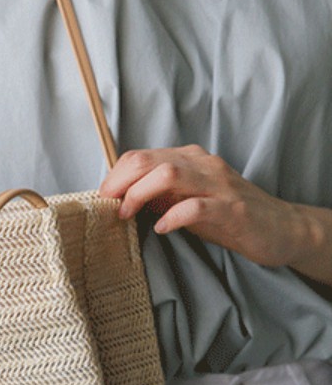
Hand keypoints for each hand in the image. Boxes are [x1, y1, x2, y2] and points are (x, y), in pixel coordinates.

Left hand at [98, 144, 302, 267]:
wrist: (281, 228)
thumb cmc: (226, 216)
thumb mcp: (184, 202)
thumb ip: (156, 196)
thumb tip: (119, 199)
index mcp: (188, 160)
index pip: (140, 156)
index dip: (115, 175)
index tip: (103, 198)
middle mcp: (202, 165)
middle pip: (149, 160)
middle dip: (120, 181)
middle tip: (108, 205)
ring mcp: (219, 185)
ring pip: (169, 174)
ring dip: (139, 194)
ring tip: (128, 215)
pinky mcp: (233, 210)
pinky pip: (197, 207)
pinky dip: (173, 216)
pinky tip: (162, 228)